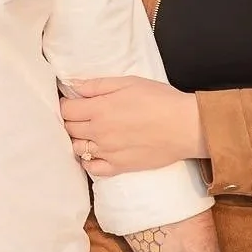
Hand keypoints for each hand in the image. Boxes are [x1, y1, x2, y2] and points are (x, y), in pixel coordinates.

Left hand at [61, 76, 203, 176]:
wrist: (185, 127)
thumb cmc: (160, 100)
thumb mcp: (129, 82)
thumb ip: (98, 85)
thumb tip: (74, 86)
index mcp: (100, 109)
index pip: (66, 110)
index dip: (66, 104)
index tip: (73, 102)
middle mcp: (99, 132)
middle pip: (69, 129)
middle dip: (71, 120)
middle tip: (81, 115)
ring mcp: (108, 152)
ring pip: (77, 149)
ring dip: (78, 140)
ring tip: (88, 133)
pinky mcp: (119, 167)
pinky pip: (93, 169)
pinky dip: (89, 161)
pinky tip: (96, 152)